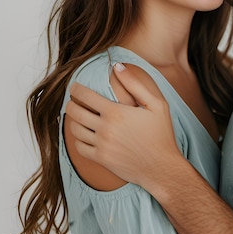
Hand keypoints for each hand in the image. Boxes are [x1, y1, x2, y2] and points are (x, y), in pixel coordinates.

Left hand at [66, 63, 182, 190]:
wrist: (162, 167)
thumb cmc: (161, 134)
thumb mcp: (156, 104)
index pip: (86, 96)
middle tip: (73, 101)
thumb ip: (135, 84)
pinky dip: (77, 140)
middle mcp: (105, 128)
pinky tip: (83, 135)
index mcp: (116, 112)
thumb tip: (118, 66)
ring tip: (77, 117)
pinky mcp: (101, 159)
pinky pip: (79, 148)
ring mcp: (101, 145)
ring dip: (73, 121)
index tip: (75, 87)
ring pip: (76, 130)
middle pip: (76, 112)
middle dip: (71, 104)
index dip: (76, 89)